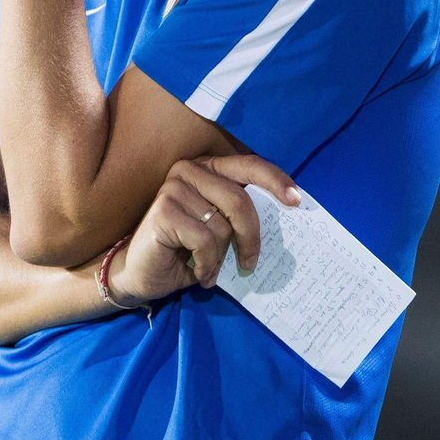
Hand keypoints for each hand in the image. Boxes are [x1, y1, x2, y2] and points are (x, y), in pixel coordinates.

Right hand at [106, 154, 299, 305]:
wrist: (142, 274)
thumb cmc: (185, 251)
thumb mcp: (220, 229)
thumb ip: (241, 216)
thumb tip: (284, 216)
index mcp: (207, 168)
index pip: (248, 165)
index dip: (275, 180)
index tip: (297, 201)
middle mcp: (189, 170)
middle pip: (239, 200)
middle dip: (251, 237)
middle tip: (250, 263)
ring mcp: (173, 188)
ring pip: (222, 225)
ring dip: (221, 256)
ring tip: (209, 267)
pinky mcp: (163, 210)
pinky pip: (204, 240)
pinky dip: (206, 264)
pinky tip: (196, 271)